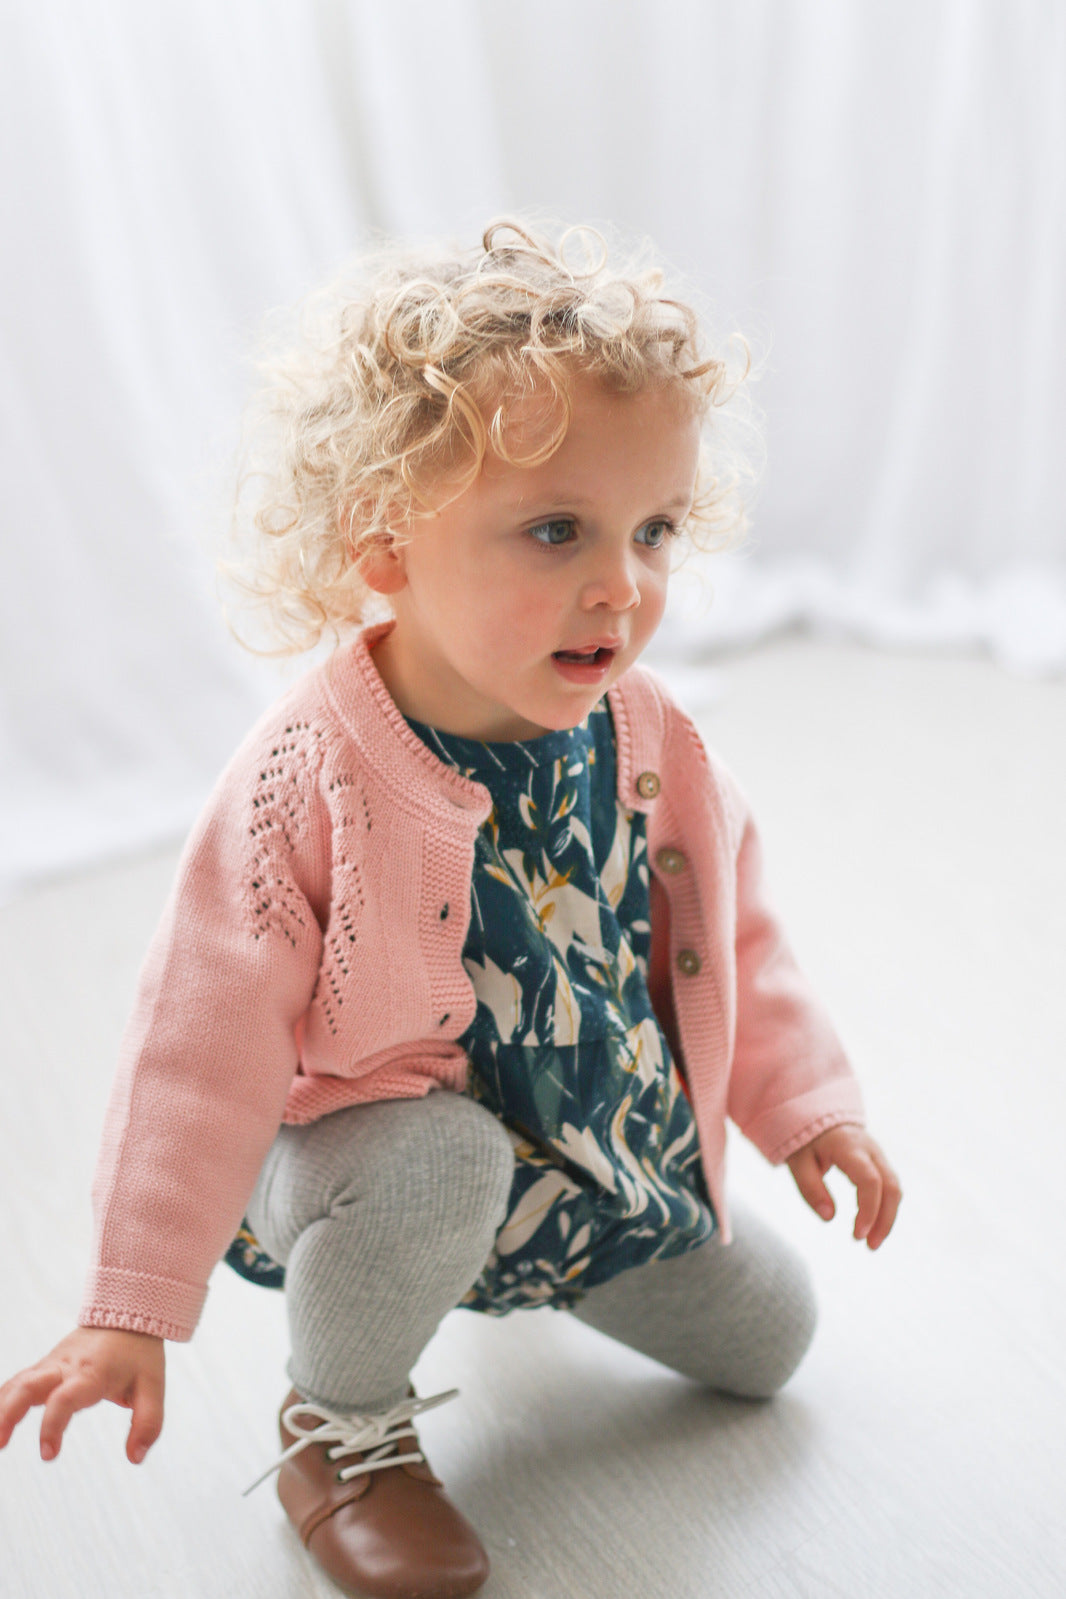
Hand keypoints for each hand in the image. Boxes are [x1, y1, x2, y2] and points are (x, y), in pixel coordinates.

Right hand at [0, 1326, 164, 1464]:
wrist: (126, 1314)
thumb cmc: (139, 1353)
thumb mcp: (153, 1386)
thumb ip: (148, 1423)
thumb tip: (135, 1458)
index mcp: (92, 1373)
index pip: (65, 1398)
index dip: (53, 1425)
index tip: (48, 1454)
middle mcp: (65, 1367)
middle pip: (28, 1385)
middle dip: (9, 1414)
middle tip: (0, 1444)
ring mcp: (51, 1365)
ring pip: (17, 1383)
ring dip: (0, 1409)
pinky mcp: (44, 1366)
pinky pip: (17, 1382)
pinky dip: (2, 1400)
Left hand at [786, 1125, 900, 1248]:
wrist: (816, 1113)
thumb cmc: (805, 1139)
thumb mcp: (798, 1161)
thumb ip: (810, 1188)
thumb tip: (829, 1217)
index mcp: (849, 1147)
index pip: (870, 1180)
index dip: (869, 1210)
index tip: (858, 1235)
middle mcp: (870, 1149)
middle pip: (891, 1186)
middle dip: (885, 1219)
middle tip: (871, 1246)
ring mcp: (878, 1154)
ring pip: (894, 1188)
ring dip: (888, 1217)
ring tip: (872, 1243)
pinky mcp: (879, 1161)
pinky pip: (889, 1186)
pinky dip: (884, 1208)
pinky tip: (872, 1225)